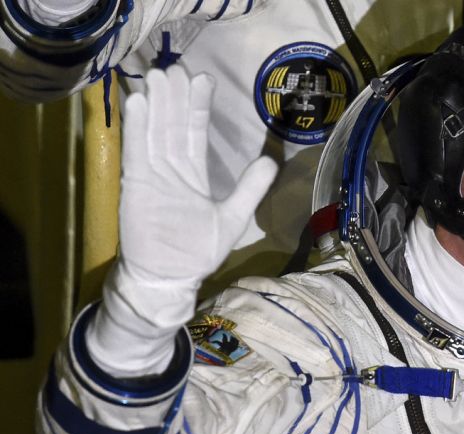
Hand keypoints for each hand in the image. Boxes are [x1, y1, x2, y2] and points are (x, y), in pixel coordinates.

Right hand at [120, 65, 276, 286]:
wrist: (169, 278)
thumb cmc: (197, 252)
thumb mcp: (233, 219)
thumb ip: (250, 190)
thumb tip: (271, 161)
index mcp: (193, 175)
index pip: (195, 133)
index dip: (198, 106)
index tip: (203, 80)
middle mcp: (171, 169)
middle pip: (173, 126)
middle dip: (174, 97)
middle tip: (175, 66)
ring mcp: (151, 176)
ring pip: (155, 133)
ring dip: (155, 105)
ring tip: (156, 75)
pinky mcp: (135, 187)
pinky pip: (136, 153)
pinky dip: (136, 130)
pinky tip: (136, 104)